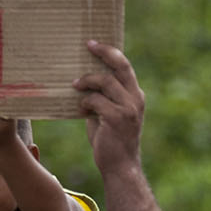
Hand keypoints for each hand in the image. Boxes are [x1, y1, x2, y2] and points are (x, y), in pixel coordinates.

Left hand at [74, 40, 143, 175]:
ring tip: (75, 85)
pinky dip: (85, 102)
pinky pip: (96, 100)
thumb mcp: (107, 115)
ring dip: (87, 81)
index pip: (125, 67)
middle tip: (88, 44)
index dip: (110, 52)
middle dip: (104, 52)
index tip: (94, 43)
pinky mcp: (117, 117)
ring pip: (106, 81)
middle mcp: (136, 99)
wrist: (120, 167)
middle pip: (121, 65)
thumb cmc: (110, 142)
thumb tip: (83, 81)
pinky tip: (81, 109)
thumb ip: (102, 98)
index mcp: (135, 96)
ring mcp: (128, 108)